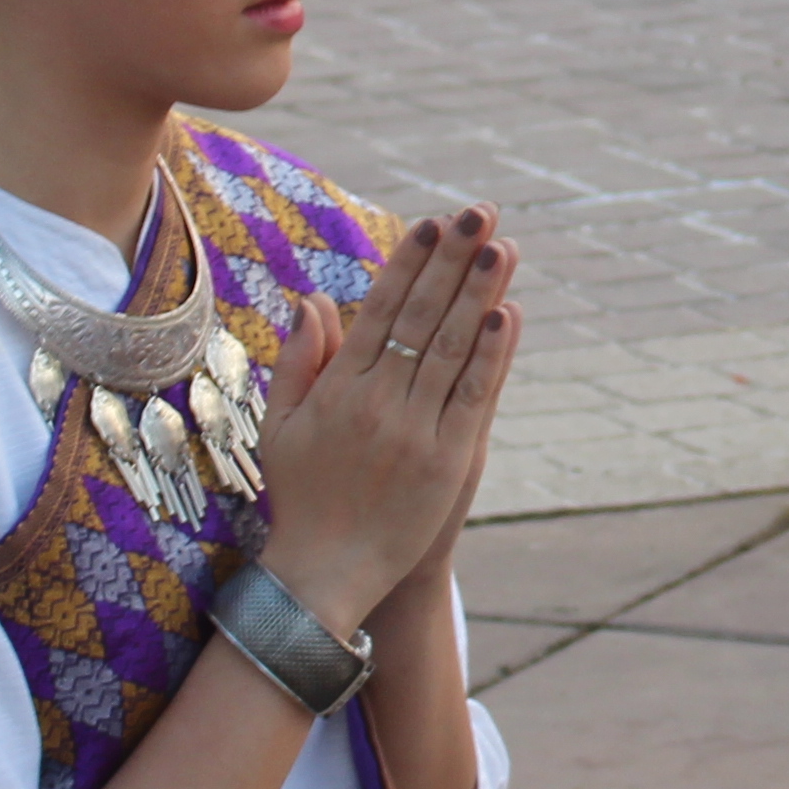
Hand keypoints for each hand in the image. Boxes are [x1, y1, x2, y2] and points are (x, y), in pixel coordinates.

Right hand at [255, 209, 524, 638]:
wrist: (328, 573)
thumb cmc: (302, 495)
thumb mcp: (282, 425)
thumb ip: (299, 360)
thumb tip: (310, 298)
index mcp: (338, 388)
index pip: (379, 311)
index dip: (407, 264)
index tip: (429, 224)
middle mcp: (378, 402)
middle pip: (422, 317)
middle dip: (452, 262)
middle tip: (478, 214)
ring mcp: (416, 431)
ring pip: (453, 349)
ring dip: (479, 294)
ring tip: (501, 247)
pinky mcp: (449, 461)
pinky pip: (474, 397)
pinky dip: (492, 355)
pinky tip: (506, 315)